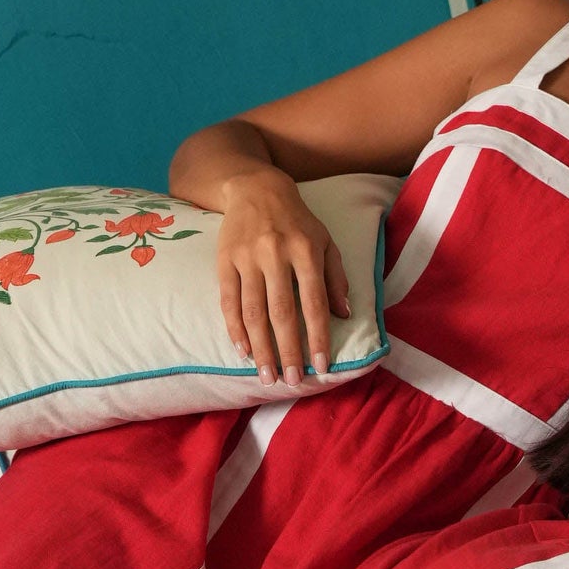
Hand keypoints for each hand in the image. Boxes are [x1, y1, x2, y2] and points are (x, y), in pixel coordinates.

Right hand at [216, 168, 351, 383]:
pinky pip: (228, 299)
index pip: (313, 302)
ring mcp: (247, 257)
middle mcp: (275, 254)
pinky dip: (235, 328)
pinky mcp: (224, 259)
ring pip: (253, 311)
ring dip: (260, 347)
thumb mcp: (325, 241)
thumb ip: (336, 277)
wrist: (255, 187)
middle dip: (287, 350)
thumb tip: (344, 315)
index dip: (317, 336)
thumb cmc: (297, 220)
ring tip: (267, 375)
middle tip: (292, 381)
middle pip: (281, 312)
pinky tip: (243, 350)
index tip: (321, 366)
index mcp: (306, 250)